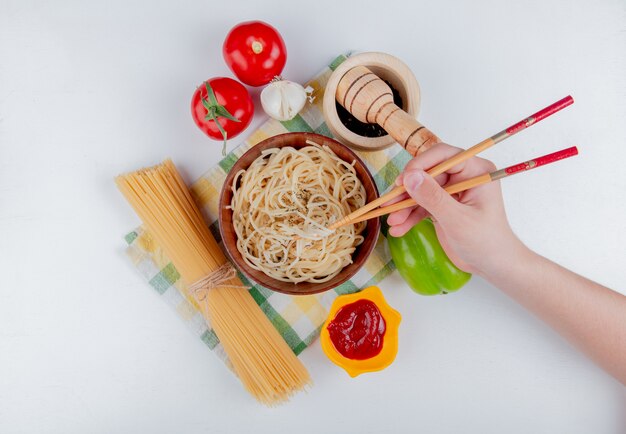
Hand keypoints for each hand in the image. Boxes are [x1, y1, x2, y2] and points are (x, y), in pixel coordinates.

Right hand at [387, 143, 523, 274]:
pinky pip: (422, 205)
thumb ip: (433, 197)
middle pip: (428, 174)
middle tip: (390, 203)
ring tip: (392, 221)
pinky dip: (409, 216)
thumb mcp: (457, 220)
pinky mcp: (444, 206)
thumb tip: (410, 177)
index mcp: (476, 171)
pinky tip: (398, 228)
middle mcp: (464, 177)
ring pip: (421, 190)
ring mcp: (453, 192)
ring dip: (405, 206)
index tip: (402, 180)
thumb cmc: (486, 242)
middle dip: (408, 191)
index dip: (420, 165)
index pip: (444, 156)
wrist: (492, 265)